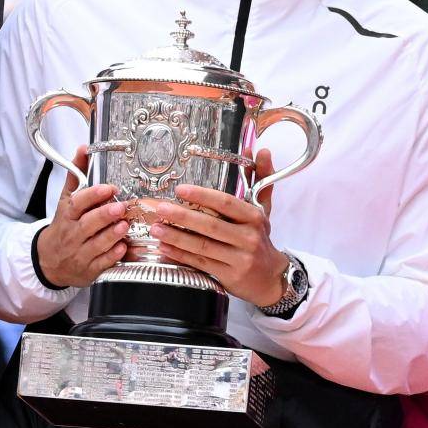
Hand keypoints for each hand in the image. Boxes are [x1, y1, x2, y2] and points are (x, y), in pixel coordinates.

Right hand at [33, 148, 129, 289]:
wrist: (49, 261)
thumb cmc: (64, 226)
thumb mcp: (66, 200)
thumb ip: (76, 174)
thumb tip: (84, 148)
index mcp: (67, 215)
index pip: (77, 203)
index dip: (92, 195)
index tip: (108, 188)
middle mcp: (73, 234)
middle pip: (88, 224)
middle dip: (104, 215)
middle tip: (121, 207)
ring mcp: (80, 253)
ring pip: (96, 245)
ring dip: (111, 235)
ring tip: (125, 225)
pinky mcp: (89, 270)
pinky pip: (101, 264)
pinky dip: (112, 256)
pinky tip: (122, 248)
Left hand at [150, 150, 287, 308]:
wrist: (270, 277)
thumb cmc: (260, 239)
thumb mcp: (263, 209)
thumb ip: (261, 178)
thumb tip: (262, 150)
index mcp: (254, 217)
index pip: (226, 204)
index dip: (203, 196)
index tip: (181, 190)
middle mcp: (249, 238)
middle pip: (211, 225)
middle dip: (183, 216)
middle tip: (161, 208)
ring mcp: (239, 259)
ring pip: (203, 246)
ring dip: (176, 237)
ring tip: (156, 228)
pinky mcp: (229, 276)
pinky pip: (200, 263)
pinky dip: (181, 255)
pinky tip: (165, 247)